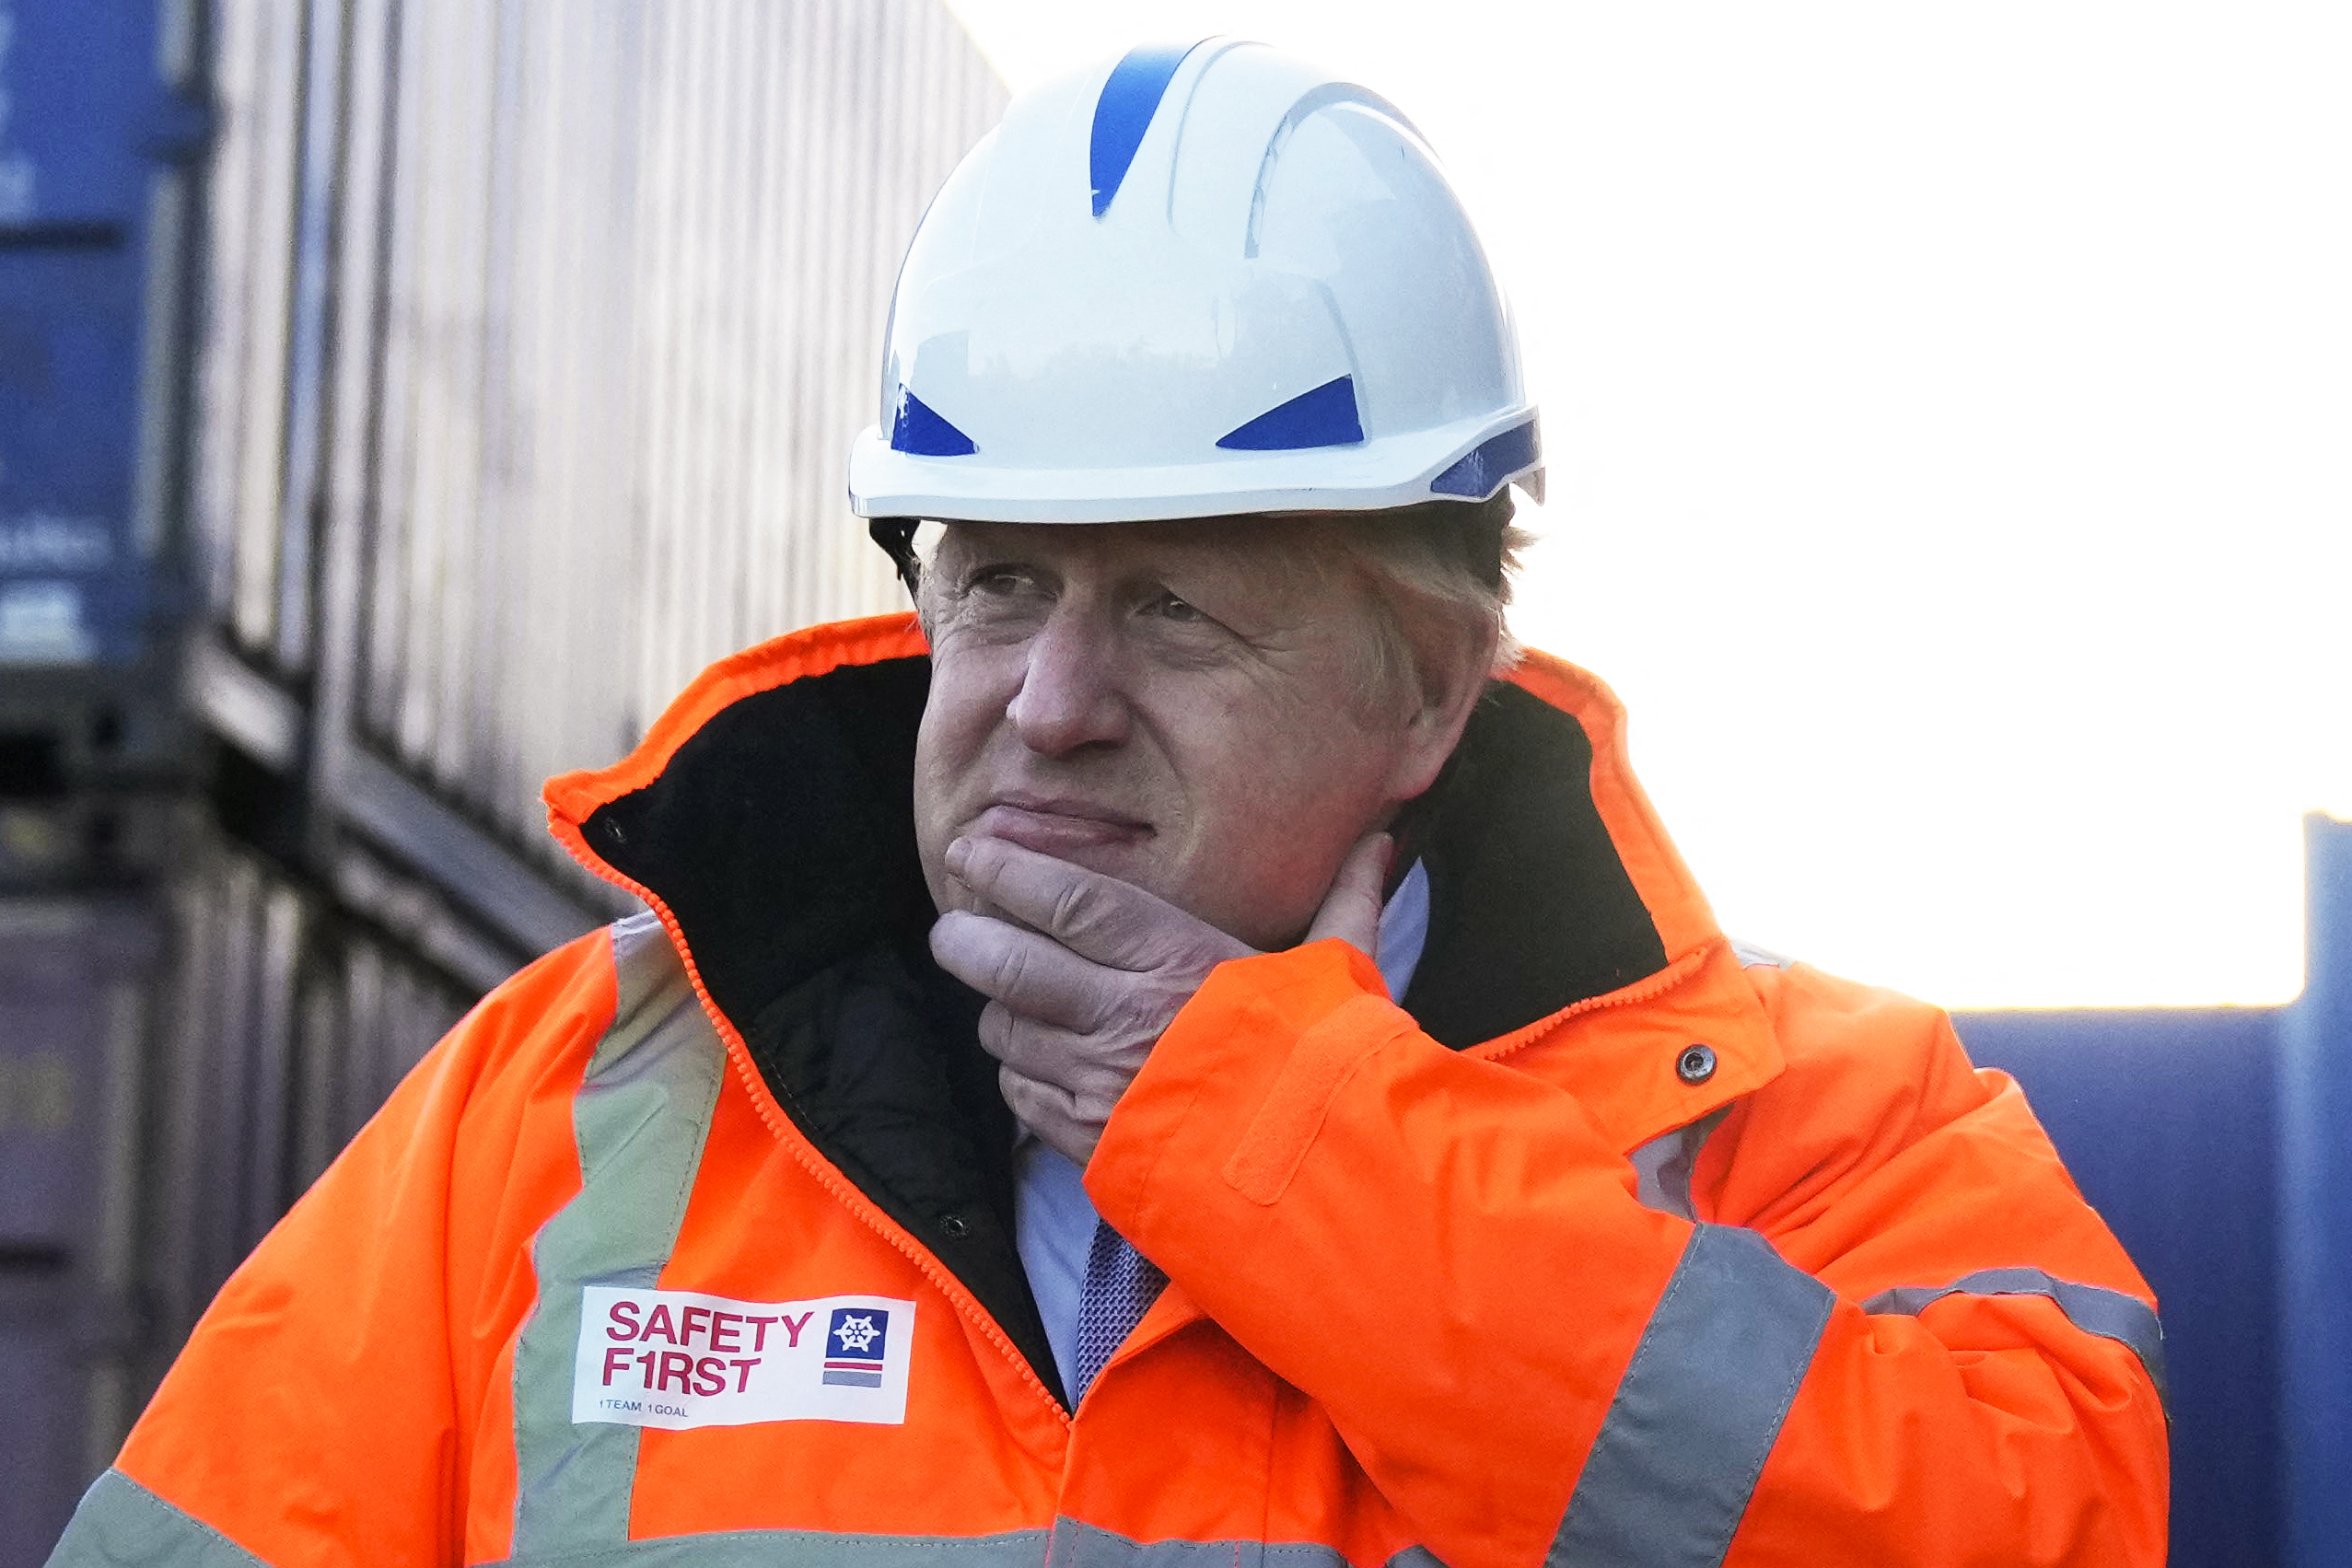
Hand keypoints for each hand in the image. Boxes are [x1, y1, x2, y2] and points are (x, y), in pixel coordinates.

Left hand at [928, 831, 1392, 1166]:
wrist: (1323, 1181)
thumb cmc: (1330, 1067)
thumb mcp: (1343, 973)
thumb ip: (1347, 902)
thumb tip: (1380, 843)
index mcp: (1177, 958)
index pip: (1066, 900)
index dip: (1007, 872)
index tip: (970, 851)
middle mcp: (1122, 1013)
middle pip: (1008, 962)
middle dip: (966, 938)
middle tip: (953, 927)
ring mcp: (1097, 1080)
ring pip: (1005, 1029)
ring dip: (998, 1010)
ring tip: (1010, 999)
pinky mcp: (1086, 1140)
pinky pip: (1020, 1092)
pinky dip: (1020, 1072)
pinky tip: (1041, 1062)